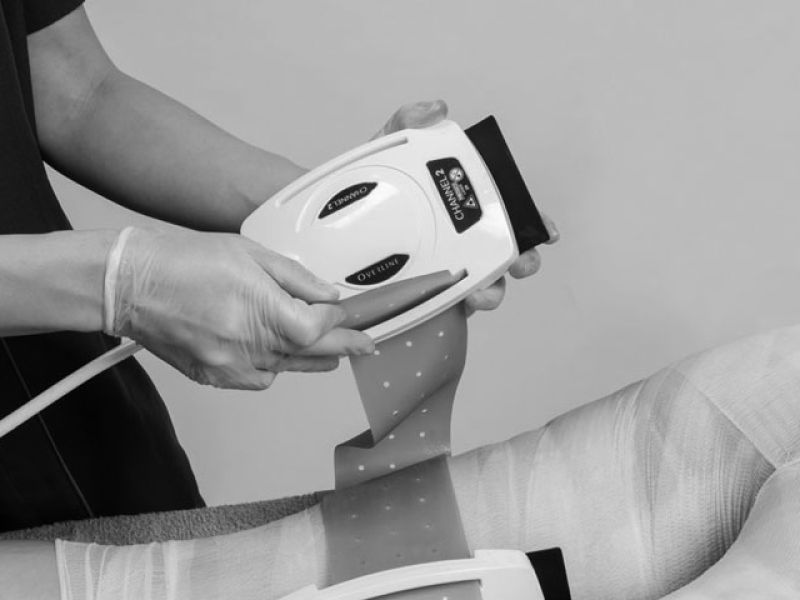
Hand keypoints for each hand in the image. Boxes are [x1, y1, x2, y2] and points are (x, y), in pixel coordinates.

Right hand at [109, 228, 373, 389]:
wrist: (132, 285)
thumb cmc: (184, 262)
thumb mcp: (250, 254)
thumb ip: (296, 278)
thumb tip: (328, 295)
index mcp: (262, 310)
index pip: (319, 327)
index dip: (336, 319)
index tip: (343, 310)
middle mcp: (249, 344)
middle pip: (312, 354)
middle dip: (344, 347)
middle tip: (366, 346)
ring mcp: (231, 365)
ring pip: (287, 368)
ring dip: (312, 359)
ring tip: (331, 353)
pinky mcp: (214, 377)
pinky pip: (259, 378)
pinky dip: (275, 367)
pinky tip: (278, 353)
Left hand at [375, 100, 558, 314]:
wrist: (325, 222)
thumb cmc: (368, 187)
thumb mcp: (386, 150)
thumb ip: (408, 123)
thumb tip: (436, 109)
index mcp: (463, 209)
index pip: (508, 216)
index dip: (535, 224)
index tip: (545, 230)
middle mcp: (462, 243)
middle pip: (506, 258)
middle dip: (522, 263)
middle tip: (518, 264)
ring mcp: (444, 273)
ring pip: (482, 289)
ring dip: (491, 294)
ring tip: (480, 294)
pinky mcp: (423, 297)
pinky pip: (445, 309)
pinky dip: (455, 310)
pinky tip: (453, 307)